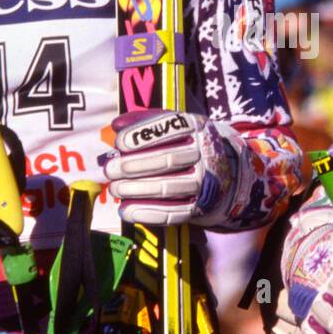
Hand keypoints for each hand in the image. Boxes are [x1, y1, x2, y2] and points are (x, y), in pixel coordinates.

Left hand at [103, 110, 244, 226]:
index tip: (119, 144)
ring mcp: (204, 182)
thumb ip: (144, 121)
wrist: (223, 170)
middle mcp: (204, 154)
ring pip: (167, 188)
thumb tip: (116, 125)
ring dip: (136, 190)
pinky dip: (147, 212)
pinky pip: (172, 212)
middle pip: (166, 160)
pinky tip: (126, 210)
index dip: (141, 136)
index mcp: (197, 128)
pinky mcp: (200, 205)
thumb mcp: (172, 125)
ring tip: (115, 189)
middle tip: (110, 170)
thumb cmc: (185, 143)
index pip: (169, 129)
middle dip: (132, 166)